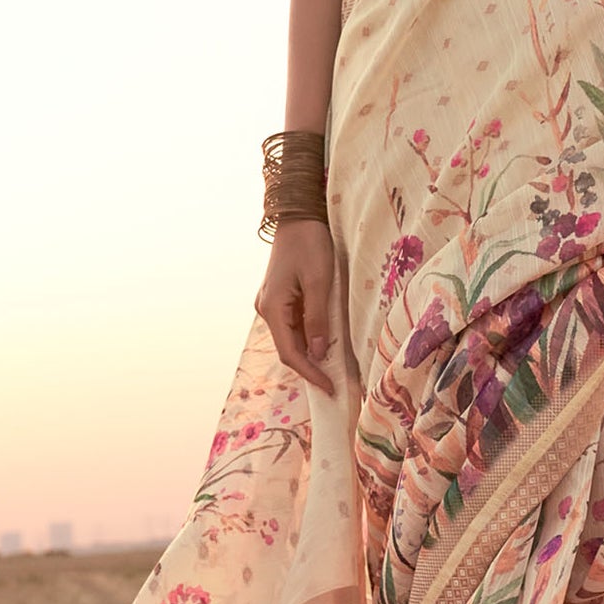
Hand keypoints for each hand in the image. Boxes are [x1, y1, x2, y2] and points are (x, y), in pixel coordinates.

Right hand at [256, 220, 337, 392]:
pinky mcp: (281, 297)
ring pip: (292, 337)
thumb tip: (316, 353)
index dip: (310, 373)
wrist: (298, 216)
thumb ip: (317, 318)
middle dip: (311, 367)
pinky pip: (295, 324)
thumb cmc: (310, 244)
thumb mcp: (319, 281)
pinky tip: (327, 342)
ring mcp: (272, 303)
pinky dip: (310, 337)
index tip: (330, 387)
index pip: (289, 352)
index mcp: (273, 307)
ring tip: (335, 367)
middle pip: (288, 348)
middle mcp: (267, 309)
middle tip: (336, 383)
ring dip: (311, 353)